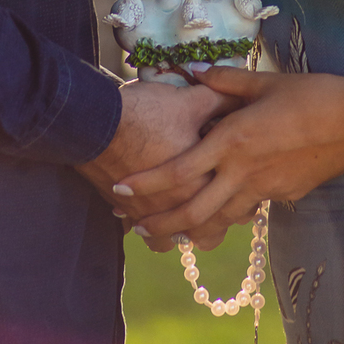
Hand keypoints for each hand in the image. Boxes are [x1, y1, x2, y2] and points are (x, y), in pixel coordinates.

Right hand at [77, 78, 236, 229]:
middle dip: (214, 225)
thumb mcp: (193, 100)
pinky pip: (143, 234)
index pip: (240, 208)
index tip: (241, 187)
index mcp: (206, 182)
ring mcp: (153, 214)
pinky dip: (148, 226)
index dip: (245, 199)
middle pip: (210, 236)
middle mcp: (182, 206)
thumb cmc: (148, 112)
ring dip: (178, 232)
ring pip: (174, 242)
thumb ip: (223, 102)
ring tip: (180, 215)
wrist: (98, 122)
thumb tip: (243, 101)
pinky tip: (150, 210)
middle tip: (215, 204)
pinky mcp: (128, 212)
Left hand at [114, 66, 343, 246]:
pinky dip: (228, 213)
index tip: (122, 189)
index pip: (180, 170)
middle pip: (193, 211)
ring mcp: (265, 189)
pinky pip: (248, 208)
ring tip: (170, 231)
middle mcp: (243, 171)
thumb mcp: (265, 82)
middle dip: (160, 224)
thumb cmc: (313, 95)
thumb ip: (227, 80)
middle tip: (136, 230)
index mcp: (233, 141)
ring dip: (192, 227)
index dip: (148, 183)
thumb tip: (198, 71)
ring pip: (220, 219)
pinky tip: (220, 210)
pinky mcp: (284, 197)